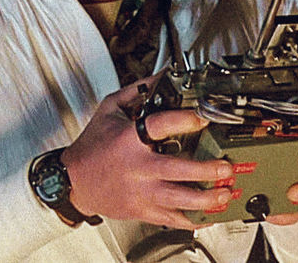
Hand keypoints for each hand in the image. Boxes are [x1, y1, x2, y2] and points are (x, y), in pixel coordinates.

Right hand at [59, 78, 234, 228]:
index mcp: (129, 139)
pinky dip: (191, 220)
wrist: (72, 181)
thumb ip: (136, 92)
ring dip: (204, 198)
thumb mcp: (109, 110)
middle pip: (175, 169)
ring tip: (224, 193)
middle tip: (225, 166)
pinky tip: (209, 216)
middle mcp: (136, 167)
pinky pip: (169, 219)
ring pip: (176, 198)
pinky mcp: (140, 210)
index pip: (160, 126)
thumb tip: (161, 76)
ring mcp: (139, 191)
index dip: (184, 120)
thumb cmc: (92, 147)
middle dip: (204, 170)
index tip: (203, 118)